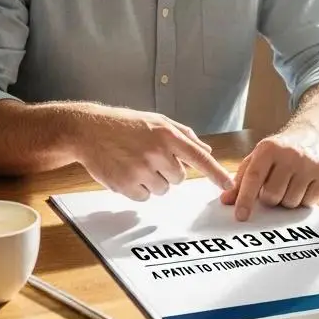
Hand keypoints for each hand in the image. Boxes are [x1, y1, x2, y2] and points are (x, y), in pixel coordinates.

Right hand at [72, 106, 234, 201]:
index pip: (199, 157)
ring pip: (162, 190)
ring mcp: (141, 170)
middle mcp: (157, 152)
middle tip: (150, 158)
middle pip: (179, 178)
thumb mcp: (157, 121)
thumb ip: (184, 135)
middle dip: (168, 172)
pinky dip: (137, 189)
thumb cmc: (125, 124)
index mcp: (167, 134)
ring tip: (136, 162)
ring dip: (153, 181)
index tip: (228, 184)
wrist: (90, 130)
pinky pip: (144, 198)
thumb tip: (207, 150)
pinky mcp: (126, 185)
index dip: (215, 173)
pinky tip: (126, 172)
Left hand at [220, 124, 318, 220]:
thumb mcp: (259, 156)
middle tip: (273, 186)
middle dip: (269, 198)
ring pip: (290, 202)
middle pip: (272, 195)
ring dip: (286, 199)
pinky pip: (308, 203)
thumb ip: (242, 178)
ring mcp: (309, 165)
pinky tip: (302, 184)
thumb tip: (226, 200)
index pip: (254, 177)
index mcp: (269, 148)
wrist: (315, 133)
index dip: (245, 198)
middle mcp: (290, 155)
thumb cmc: (283, 148)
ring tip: (289, 183)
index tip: (240, 216)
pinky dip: (302, 199)